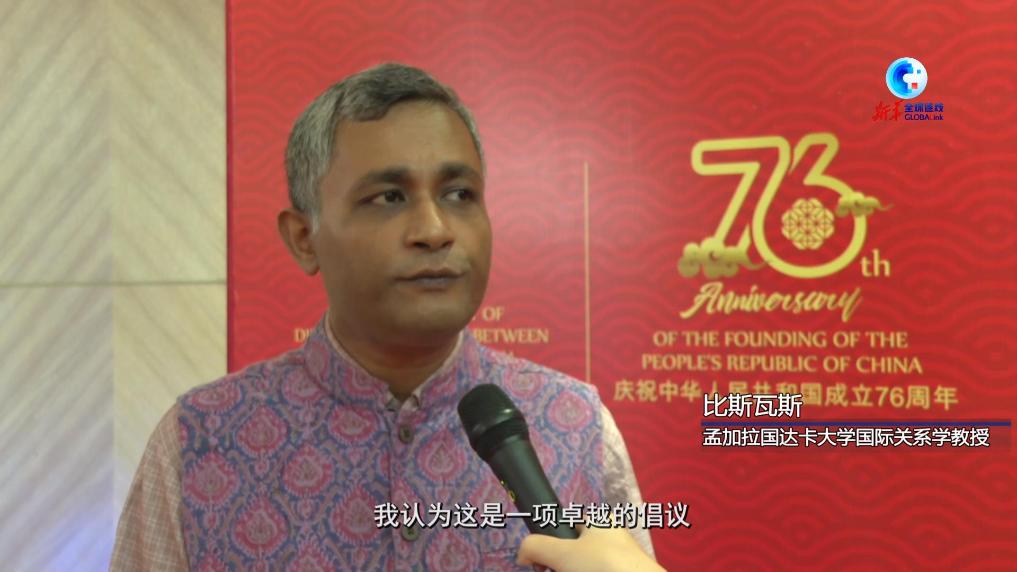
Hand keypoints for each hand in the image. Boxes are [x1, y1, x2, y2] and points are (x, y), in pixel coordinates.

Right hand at [516, 526, 664, 571]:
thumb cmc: (603, 565)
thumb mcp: (563, 553)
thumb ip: (536, 547)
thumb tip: (522, 554)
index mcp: (600, 523)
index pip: (567, 525)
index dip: (550, 541)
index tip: (542, 563)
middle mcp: (610, 540)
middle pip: (571, 553)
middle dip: (557, 566)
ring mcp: (617, 563)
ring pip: (581, 567)